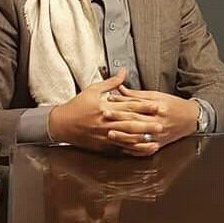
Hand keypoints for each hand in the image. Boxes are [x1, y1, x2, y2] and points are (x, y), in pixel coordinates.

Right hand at [48, 70, 163, 154]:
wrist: (61, 124)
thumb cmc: (77, 106)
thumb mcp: (93, 90)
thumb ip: (111, 82)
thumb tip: (124, 72)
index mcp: (105, 107)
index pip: (129, 106)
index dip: (144, 106)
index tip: (157, 105)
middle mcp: (106, 122)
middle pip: (130, 123)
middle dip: (147, 124)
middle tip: (161, 124)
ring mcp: (105, 136)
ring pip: (127, 138)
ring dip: (142, 139)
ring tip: (155, 140)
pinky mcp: (103, 146)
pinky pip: (120, 148)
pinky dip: (132, 150)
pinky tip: (141, 150)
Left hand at [105, 86, 199, 153]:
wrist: (191, 118)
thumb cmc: (174, 105)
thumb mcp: (157, 95)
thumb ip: (137, 95)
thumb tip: (120, 90)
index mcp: (159, 108)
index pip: (136, 107)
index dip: (121, 106)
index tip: (108, 104)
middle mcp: (159, 123)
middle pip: (135, 122)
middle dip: (118, 120)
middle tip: (104, 118)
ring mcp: (159, 136)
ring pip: (138, 138)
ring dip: (123, 137)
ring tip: (110, 134)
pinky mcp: (159, 145)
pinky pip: (144, 150)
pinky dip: (133, 149)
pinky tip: (122, 147)